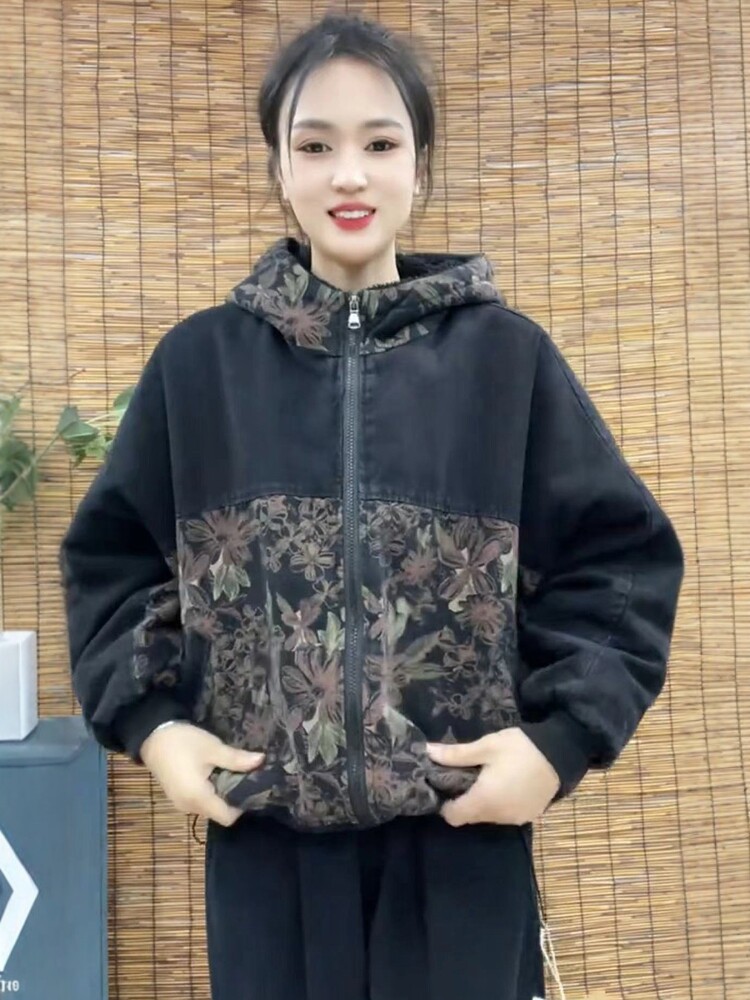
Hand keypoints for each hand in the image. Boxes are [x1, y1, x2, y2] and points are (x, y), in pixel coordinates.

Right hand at [140, 722, 264, 826]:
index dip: (243, 804)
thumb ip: (237, 759)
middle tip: (245, 775)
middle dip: (234, 797)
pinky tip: (215, 772)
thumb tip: (262, 761)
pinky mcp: (178, 796)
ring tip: (231, 771)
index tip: (253, 785)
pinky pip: (200, 801)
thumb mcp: (213, 748)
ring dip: (222, 793)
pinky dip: (210, 791)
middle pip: (220, 812)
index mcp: (198, 798)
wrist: (152, 735)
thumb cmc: (183, 742)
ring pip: (210, 806)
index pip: (228, 817)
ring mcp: (181, 803)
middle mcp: (189, 807)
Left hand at [425, 727, 560, 826]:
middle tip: (466, 776)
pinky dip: (501, 804)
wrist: (561, 754)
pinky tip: (506, 783)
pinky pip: (506, 815)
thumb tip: (427, 752)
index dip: (445, 804)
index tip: (446, 786)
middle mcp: (498, 816)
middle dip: (464, 800)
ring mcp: (515, 818)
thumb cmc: (520, 748)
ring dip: (484, 802)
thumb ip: (456, 754)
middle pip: (470, 817)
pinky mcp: (529, 816)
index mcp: (484, 800)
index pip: (453, 816)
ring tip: (487, 777)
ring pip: (488, 816)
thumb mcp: (487, 746)